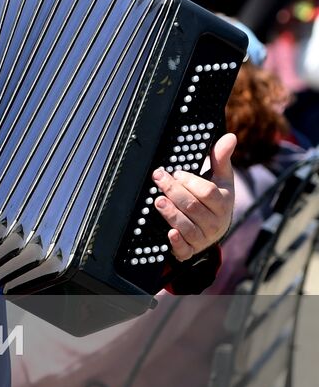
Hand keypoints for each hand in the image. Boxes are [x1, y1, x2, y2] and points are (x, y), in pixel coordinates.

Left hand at [153, 133, 235, 261]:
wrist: (214, 228)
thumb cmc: (215, 200)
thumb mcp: (221, 179)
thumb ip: (221, 158)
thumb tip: (230, 137)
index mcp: (223, 203)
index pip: (207, 192)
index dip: (190, 181)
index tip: (175, 172)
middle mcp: (215, 222)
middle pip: (192, 207)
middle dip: (173, 191)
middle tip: (158, 179)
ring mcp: (203, 237)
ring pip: (186, 226)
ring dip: (171, 213)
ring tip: (158, 201)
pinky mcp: (190, 249)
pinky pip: (184, 249)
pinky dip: (176, 242)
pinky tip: (169, 233)